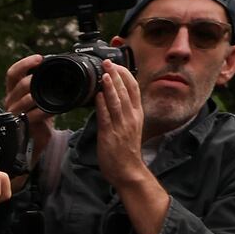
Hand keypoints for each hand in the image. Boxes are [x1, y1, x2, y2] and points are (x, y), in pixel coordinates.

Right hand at [3, 53, 57, 168]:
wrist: (38, 136)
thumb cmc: (39, 113)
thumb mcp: (40, 94)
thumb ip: (43, 81)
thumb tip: (59, 63)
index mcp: (14, 90)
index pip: (12, 73)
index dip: (24, 64)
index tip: (39, 58)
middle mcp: (11, 100)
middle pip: (19, 84)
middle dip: (34, 79)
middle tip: (47, 78)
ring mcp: (15, 113)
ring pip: (25, 99)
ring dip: (39, 95)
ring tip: (51, 94)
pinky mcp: (22, 125)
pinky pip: (33, 115)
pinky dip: (45, 111)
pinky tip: (54, 109)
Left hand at [93, 61, 147, 189]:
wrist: (128, 171)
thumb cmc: (126, 150)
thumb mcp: (130, 127)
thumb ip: (123, 112)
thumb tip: (111, 98)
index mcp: (137, 114)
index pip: (134, 89)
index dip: (126, 75)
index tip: (117, 65)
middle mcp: (131, 118)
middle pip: (126, 91)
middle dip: (117, 75)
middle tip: (108, 62)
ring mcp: (121, 126)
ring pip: (117, 102)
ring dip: (110, 86)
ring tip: (104, 73)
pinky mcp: (110, 135)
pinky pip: (106, 117)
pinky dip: (102, 105)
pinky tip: (98, 95)